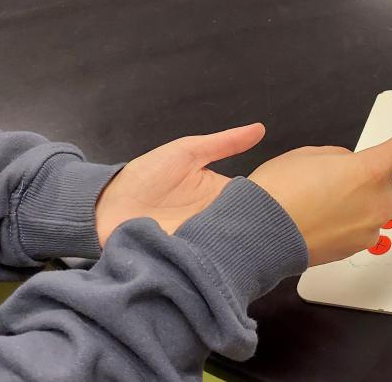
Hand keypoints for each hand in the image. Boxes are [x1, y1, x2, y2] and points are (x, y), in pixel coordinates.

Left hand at [96, 123, 266, 246]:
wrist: (106, 203)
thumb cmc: (147, 175)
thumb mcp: (188, 152)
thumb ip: (224, 143)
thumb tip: (260, 128)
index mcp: (220, 195)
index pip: (253, 202)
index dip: (269, 204)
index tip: (285, 206)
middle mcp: (215, 220)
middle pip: (245, 229)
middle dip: (257, 231)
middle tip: (273, 233)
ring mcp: (201, 241)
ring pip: (229, 248)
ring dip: (236, 248)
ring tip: (252, 251)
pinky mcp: (185, 258)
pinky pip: (205, 263)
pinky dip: (214, 263)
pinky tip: (223, 263)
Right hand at [249, 100, 391, 265]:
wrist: (255, 235)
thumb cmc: (278, 190)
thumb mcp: (311, 156)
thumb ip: (342, 161)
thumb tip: (352, 172)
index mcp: (370, 170)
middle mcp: (377, 204)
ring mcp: (367, 231)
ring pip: (374, 211)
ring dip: (355, 205)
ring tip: (315, 202)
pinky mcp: (352, 250)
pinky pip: (353, 227)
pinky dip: (339, 220)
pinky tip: (314, 219)